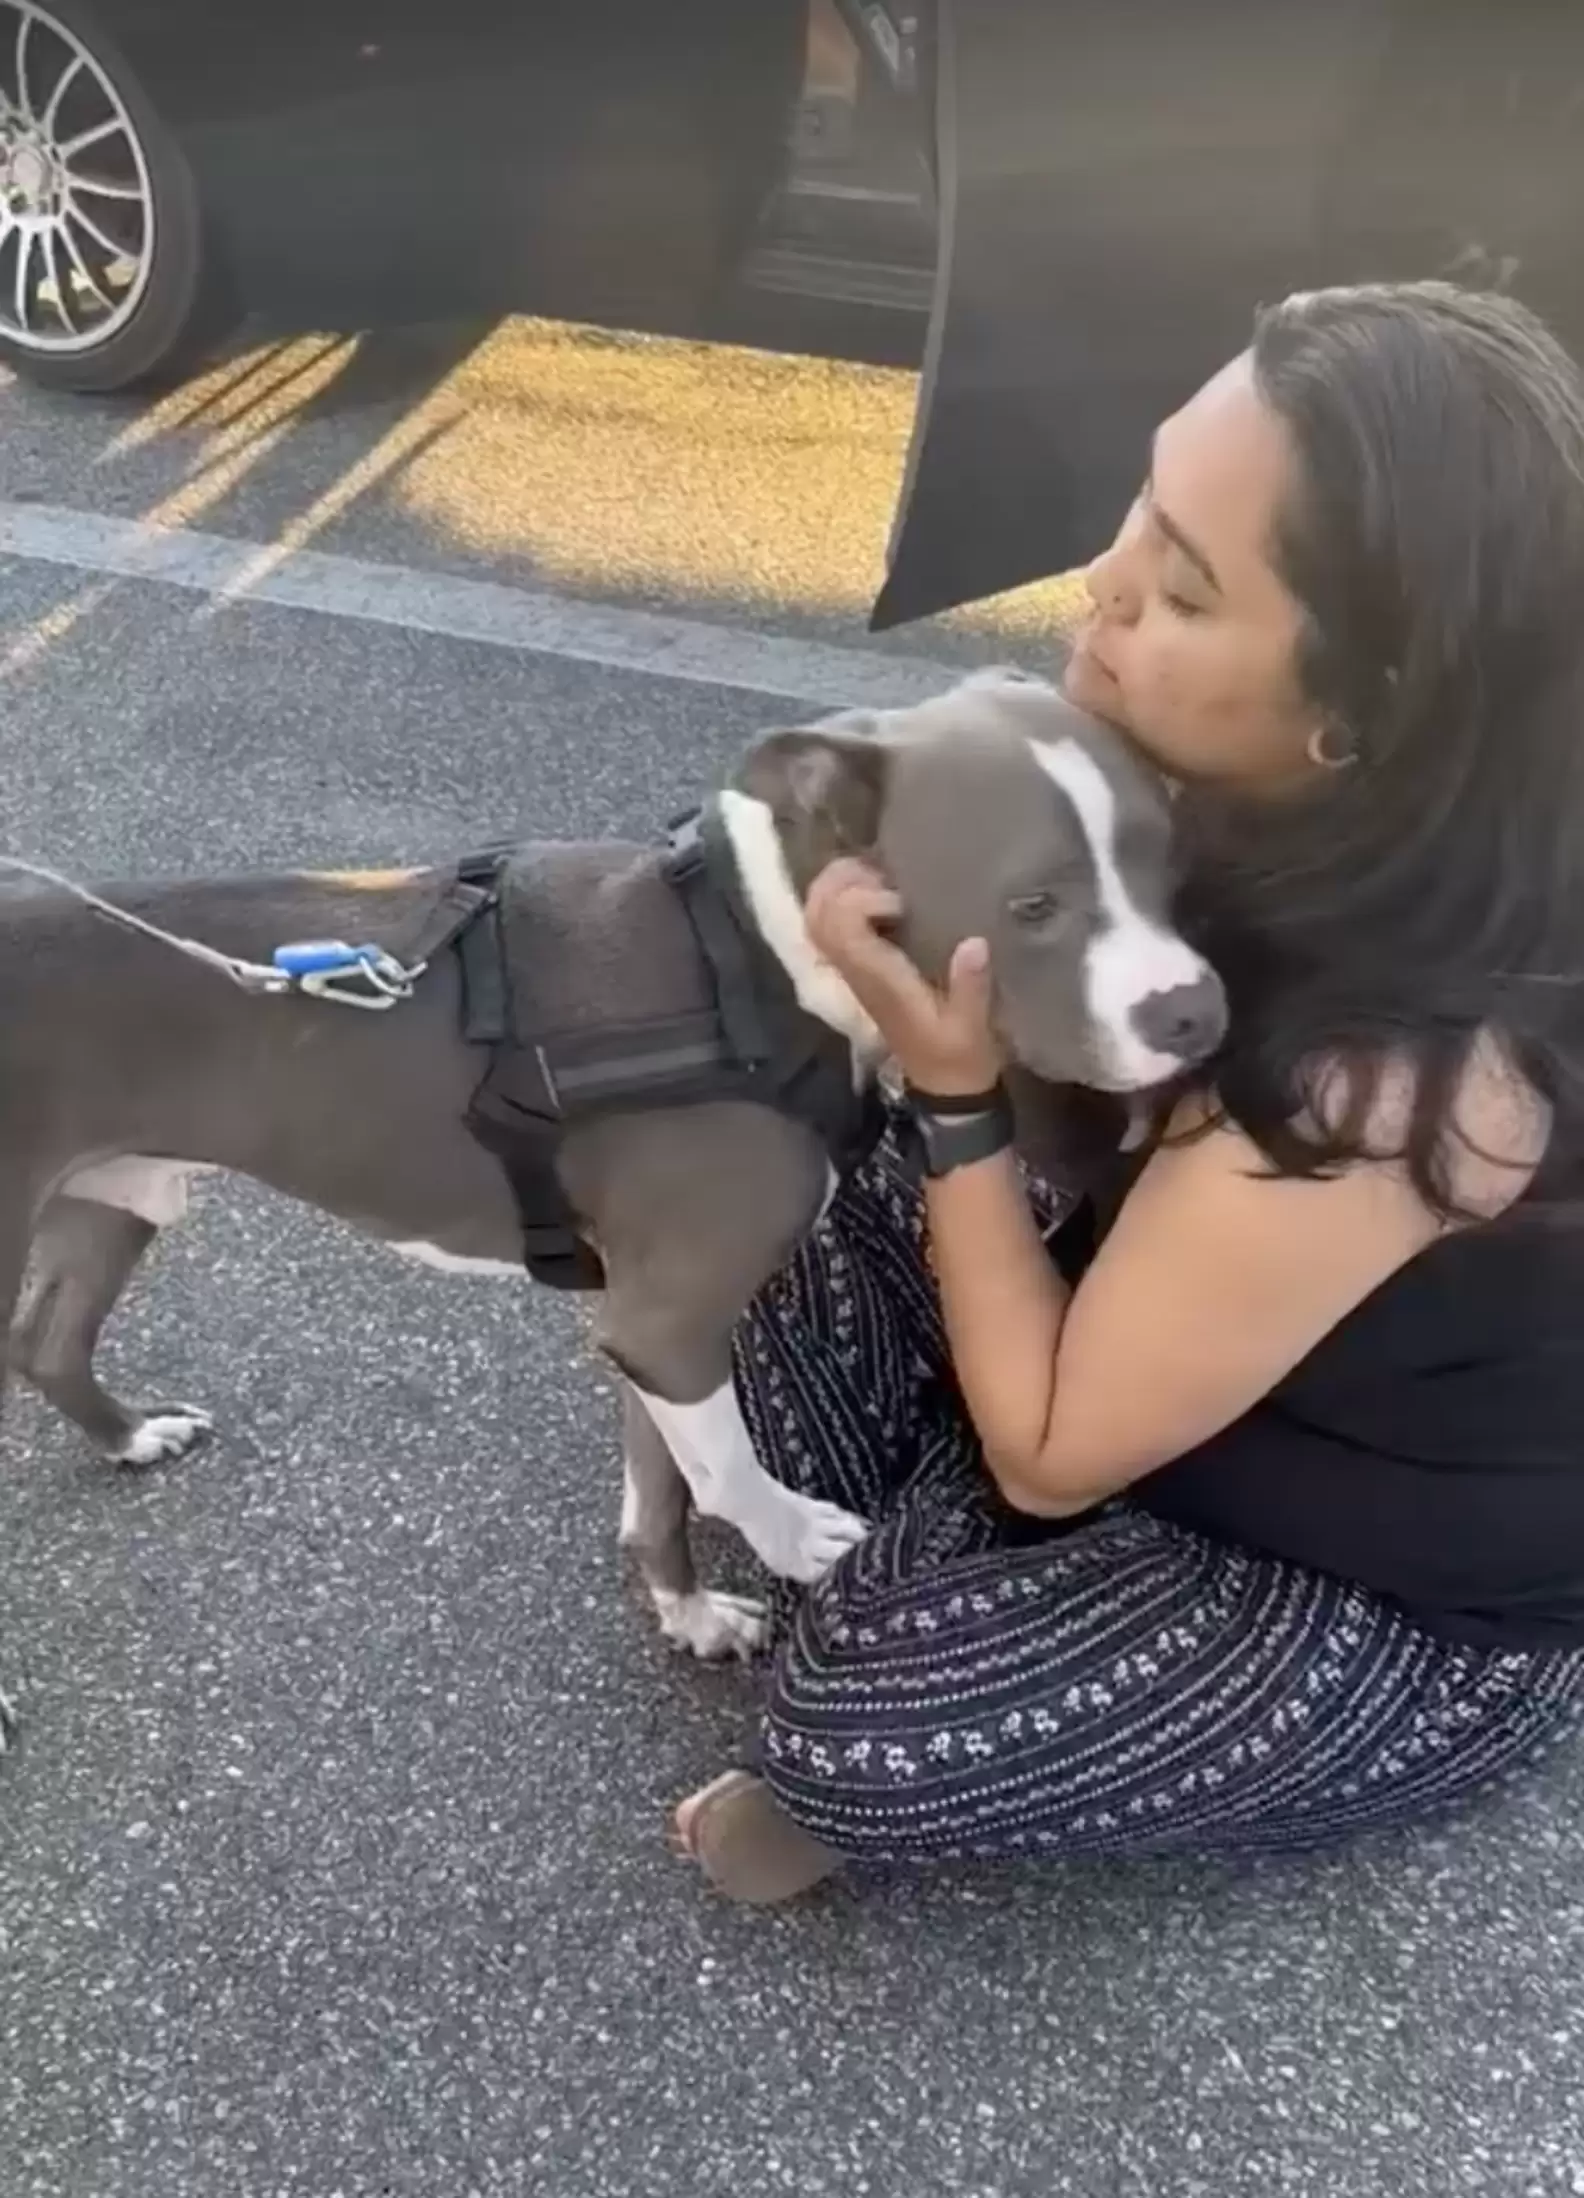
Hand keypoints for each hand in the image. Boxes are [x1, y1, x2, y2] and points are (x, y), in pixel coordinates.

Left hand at [803, 857, 1004, 1096]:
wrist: (946, 1089)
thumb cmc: (961, 1057)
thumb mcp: (974, 1026)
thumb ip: (971, 985)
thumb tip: (974, 942)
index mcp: (878, 980)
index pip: (841, 927)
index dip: (863, 900)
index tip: (901, 902)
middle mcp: (855, 972)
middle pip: (818, 915)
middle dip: (840, 880)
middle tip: (881, 871)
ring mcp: (853, 971)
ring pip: (818, 918)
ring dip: (839, 886)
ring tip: (879, 873)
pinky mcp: (862, 971)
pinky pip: (833, 927)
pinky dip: (844, 899)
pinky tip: (880, 890)